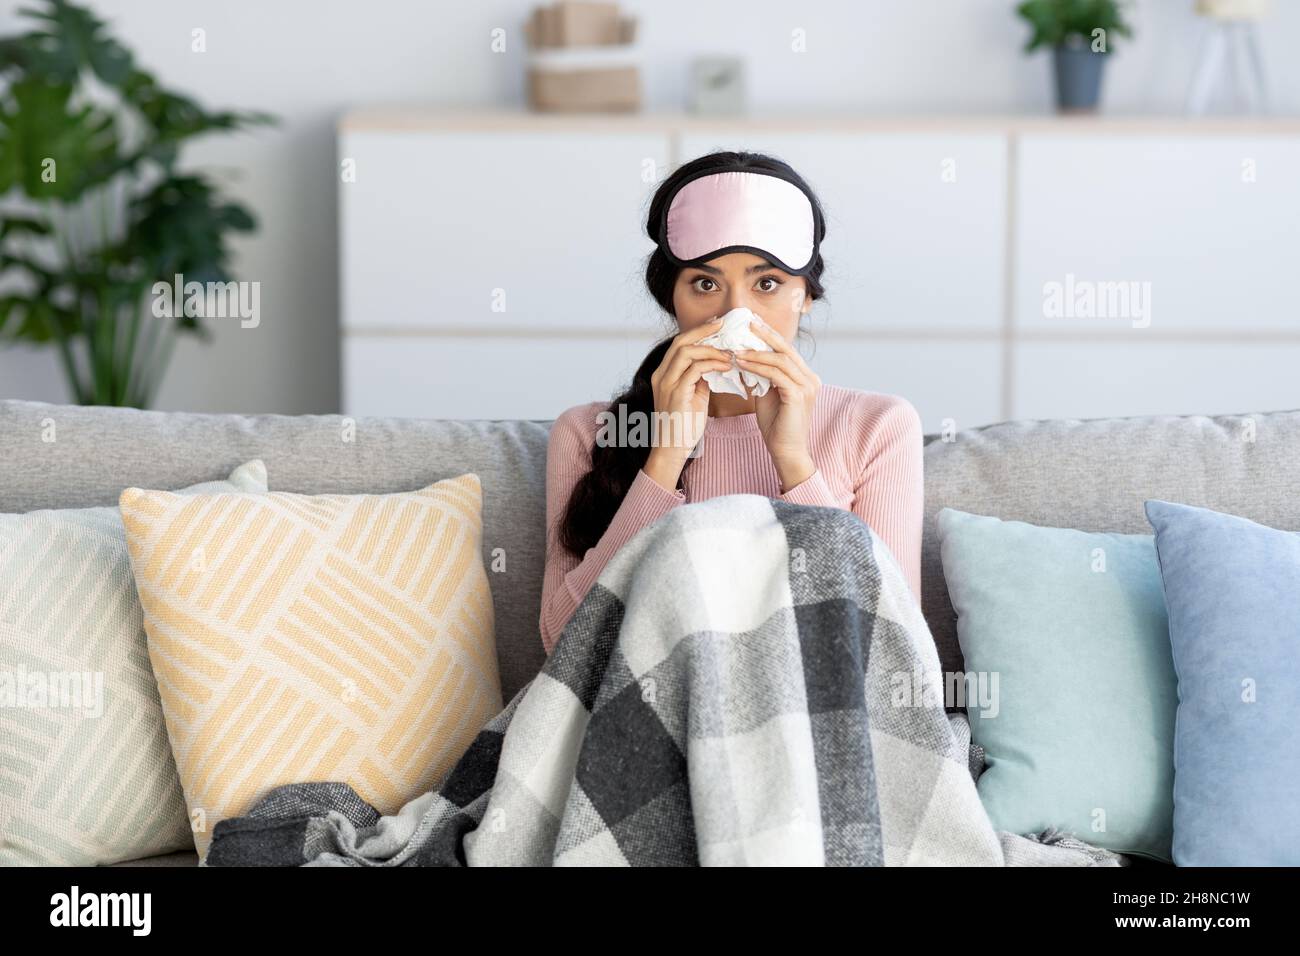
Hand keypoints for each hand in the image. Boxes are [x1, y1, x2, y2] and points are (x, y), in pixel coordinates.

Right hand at [643, 317, 732, 490]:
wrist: (672, 450)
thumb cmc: (684, 426)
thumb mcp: (693, 396)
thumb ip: (700, 379)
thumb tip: (716, 364)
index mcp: (663, 374)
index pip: (679, 344)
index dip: (698, 332)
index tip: (717, 326)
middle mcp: (661, 375)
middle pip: (681, 341)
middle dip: (704, 331)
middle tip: (724, 325)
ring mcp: (666, 384)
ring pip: (687, 352)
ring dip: (711, 348)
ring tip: (730, 351)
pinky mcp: (676, 393)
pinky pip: (695, 369)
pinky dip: (713, 364)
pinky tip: (728, 366)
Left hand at [734, 317, 820, 491]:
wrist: (787, 452)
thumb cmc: (777, 426)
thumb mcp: (768, 395)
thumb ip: (762, 377)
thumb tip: (745, 359)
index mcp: (805, 377)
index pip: (787, 350)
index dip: (770, 335)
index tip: (752, 323)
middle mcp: (811, 379)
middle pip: (786, 349)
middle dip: (765, 334)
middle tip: (746, 323)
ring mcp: (807, 387)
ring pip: (780, 360)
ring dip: (756, 352)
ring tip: (736, 348)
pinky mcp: (798, 396)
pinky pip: (776, 375)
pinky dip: (757, 367)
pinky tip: (740, 363)